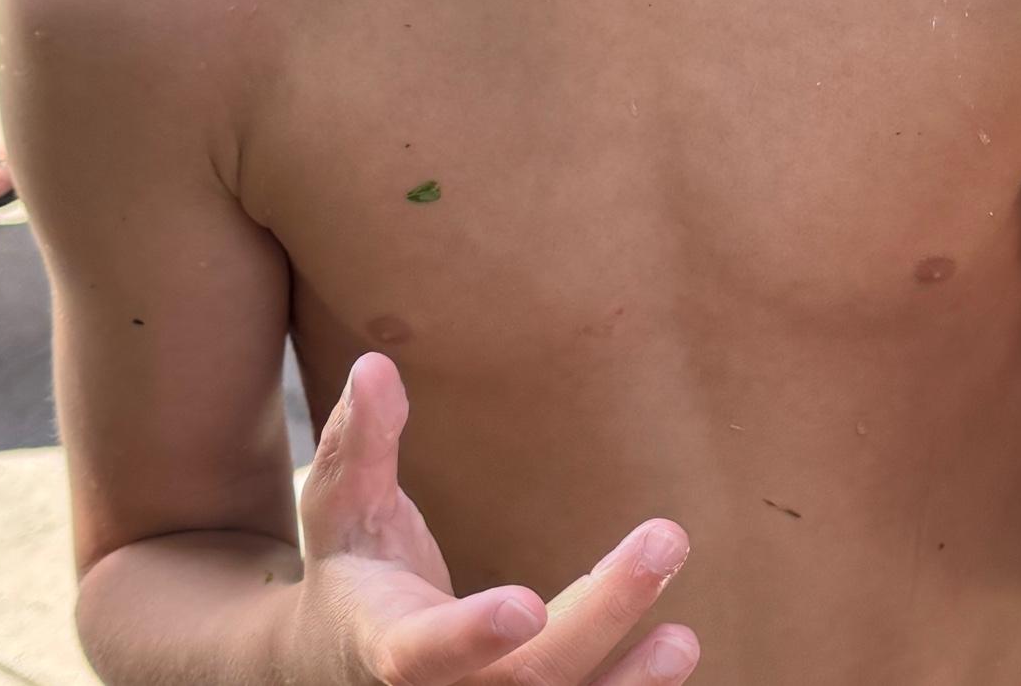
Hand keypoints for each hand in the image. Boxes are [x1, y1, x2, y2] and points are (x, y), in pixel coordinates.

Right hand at [290, 354, 697, 685]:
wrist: (338, 666)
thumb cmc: (350, 571)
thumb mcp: (339, 507)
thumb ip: (359, 443)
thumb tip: (374, 367)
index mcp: (384, 644)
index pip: (423, 652)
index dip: (472, 636)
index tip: (526, 605)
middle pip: (525, 678)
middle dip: (599, 615)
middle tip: (667, 540)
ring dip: (625, 683)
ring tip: (682, 640)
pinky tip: (672, 661)